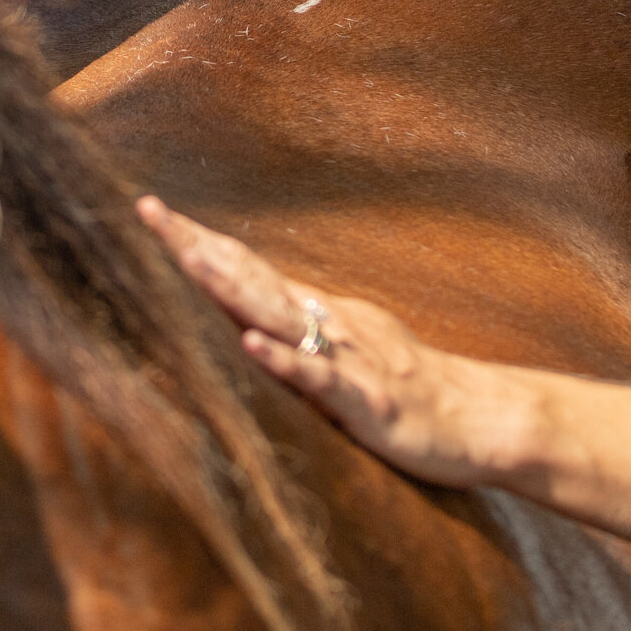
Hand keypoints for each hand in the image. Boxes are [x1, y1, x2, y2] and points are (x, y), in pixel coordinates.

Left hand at [137, 197, 522, 487]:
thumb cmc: (410, 391)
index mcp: (318, 314)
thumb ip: (299, 336)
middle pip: (252, 277)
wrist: (482, 419)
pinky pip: (320, 378)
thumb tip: (248, 323)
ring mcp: (348, 358)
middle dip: (198, 246)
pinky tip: (252, 345)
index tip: (152, 211)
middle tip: (149, 211)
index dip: (199, 242)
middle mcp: (329, 323)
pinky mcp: (367, 401)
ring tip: (187, 257)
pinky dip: (284, 360)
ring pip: (280, 315)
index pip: (248, 269)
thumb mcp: (346, 354)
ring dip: (232, 286)